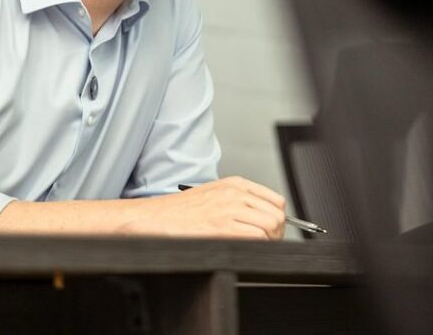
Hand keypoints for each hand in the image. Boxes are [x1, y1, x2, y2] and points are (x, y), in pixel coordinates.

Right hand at [123, 176, 285, 239]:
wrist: (155, 218)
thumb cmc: (180, 211)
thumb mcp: (213, 194)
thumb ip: (238, 201)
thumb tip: (261, 218)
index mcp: (234, 184)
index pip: (276, 201)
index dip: (277, 219)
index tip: (270, 230)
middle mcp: (234, 194)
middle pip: (277, 215)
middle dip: (275, 233)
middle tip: (263, 243)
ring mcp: (229, 210)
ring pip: (270, 227)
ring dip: (267, 241)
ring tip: (252, 247)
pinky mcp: (222, 228)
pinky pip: (256, 238)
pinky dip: (256, 247)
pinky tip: (242, 249)